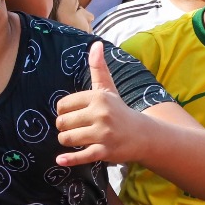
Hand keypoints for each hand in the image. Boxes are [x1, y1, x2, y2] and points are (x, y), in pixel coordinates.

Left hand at [54, 42, 138, 165]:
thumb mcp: (108, 89)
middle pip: (62, 123)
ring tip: (77, 139)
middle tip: (76, 128)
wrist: (143, 134)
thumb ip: (98, 68)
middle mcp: (100, 114)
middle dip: (64, 128)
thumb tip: (96, 43)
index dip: (64, 112)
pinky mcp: (105, 151)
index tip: (74, 115)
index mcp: (97, 98)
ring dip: (67, 142)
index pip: (62, 106)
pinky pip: (81, 156)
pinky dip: (69, 160)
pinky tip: (60, 160)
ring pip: (67, 139)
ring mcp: (103, 134)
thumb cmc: (119, 110)